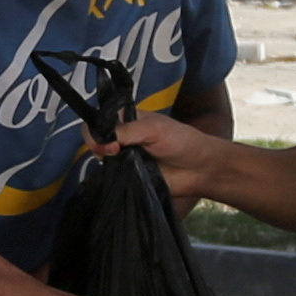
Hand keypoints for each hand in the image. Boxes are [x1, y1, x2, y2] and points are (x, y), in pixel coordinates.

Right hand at [108, 110, 224, 204]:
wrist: (199, 169)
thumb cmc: (181, 141)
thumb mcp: (153, 128)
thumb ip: (125, 131)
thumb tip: (102, 142)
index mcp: (127, 119)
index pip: (100, 119)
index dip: (97, 128)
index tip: (108, 139)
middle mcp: (122, 137)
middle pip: (96, 139)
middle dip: (98, 145)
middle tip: (113, 152)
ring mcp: (124, 158)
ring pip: (101, 158)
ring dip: (105, 161)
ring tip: (120, 162)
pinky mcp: (127, 176)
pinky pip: (111, 176)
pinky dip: (111, 175)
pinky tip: (119, 174)